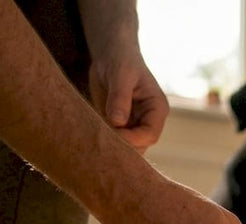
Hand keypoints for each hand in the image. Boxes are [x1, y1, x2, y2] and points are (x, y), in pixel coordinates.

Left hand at [77, 0, 167, 152]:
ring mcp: (134, 125)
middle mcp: (148, 121)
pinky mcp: (119, 126)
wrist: (111, 54)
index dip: (132, 139)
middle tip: (99, 140)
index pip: (150, 134)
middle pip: (140, 146)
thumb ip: (120, 98)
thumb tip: (118, 122)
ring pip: (126, 148)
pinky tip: (90, 135)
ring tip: (93, 137)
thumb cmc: (120, 59)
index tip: (112, 133)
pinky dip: (103, 141)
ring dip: (111, 146)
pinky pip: (113, 141)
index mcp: (156, 109)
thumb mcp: (121, 75)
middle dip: (122, 147)